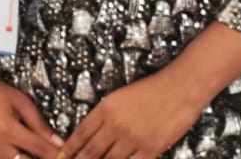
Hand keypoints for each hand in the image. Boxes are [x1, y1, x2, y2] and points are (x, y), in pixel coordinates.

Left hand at [63, 69, 206, 157]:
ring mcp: (133, 138)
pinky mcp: (151, 149)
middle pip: (91, 150)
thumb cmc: (151, 89)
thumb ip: (105, 113)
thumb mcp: (120, 96)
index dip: (70, 147)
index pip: (81, 132)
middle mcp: (116, 124)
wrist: (179, 88)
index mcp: (106, 108)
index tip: (61, 155)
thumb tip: (92, 131)